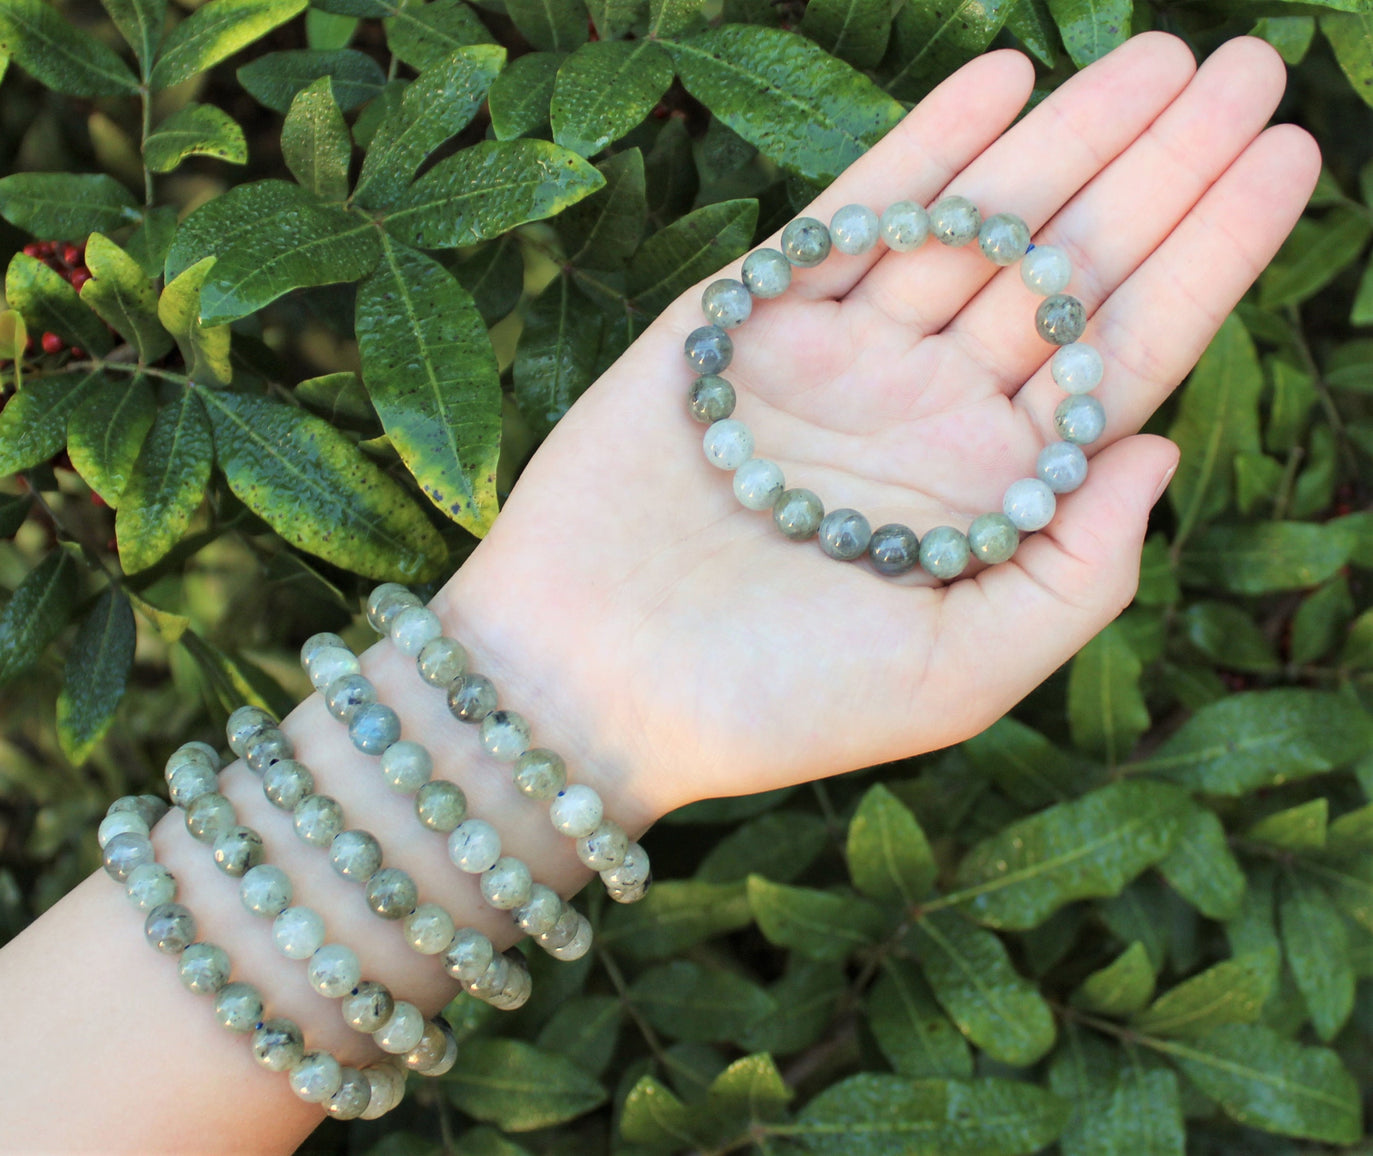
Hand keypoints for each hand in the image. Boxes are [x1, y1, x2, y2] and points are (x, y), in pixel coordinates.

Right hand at [440, 33, 1318, 821]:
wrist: (587, 684)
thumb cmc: (770, 704)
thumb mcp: (956, 676)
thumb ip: (1075, 577)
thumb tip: (1157, 452)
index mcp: (989, 495)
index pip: (1124, 355)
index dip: (1211, 254)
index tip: (1287, 157)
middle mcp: (926, 415)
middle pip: (1064, 270)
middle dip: (1159, 169)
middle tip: (1250, 68)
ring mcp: (837, 361)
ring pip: (970, 226)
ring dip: (1062, 138)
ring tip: (1159, 56)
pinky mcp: (742, 324)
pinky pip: (847, 219)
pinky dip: (920, 149)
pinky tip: (1000, 79)